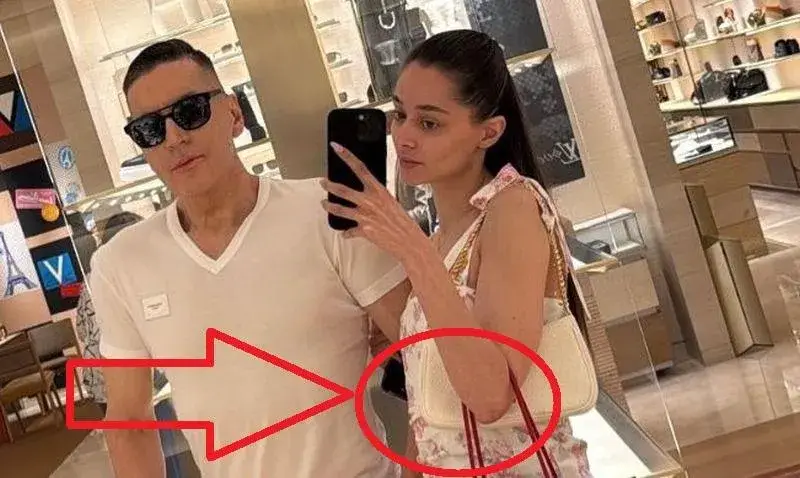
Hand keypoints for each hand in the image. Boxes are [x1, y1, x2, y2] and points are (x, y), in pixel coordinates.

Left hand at [321, 142, 427, 262]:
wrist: (409, 241)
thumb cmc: (403, 222)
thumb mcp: (392, 202)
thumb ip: (377, 197)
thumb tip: (368, 195)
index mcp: (379, 191)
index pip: (360, 168)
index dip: (347, 156)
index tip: (337, 148)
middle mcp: (370, 202)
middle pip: (343, 190)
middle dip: (329, 185)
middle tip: (323, 182)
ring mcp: (365, 216)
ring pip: (339, 209)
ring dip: (329, 206)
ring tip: (324, 204)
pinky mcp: (363, 230)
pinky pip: (349, 231)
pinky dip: (346, 232)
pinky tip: (345, 233)